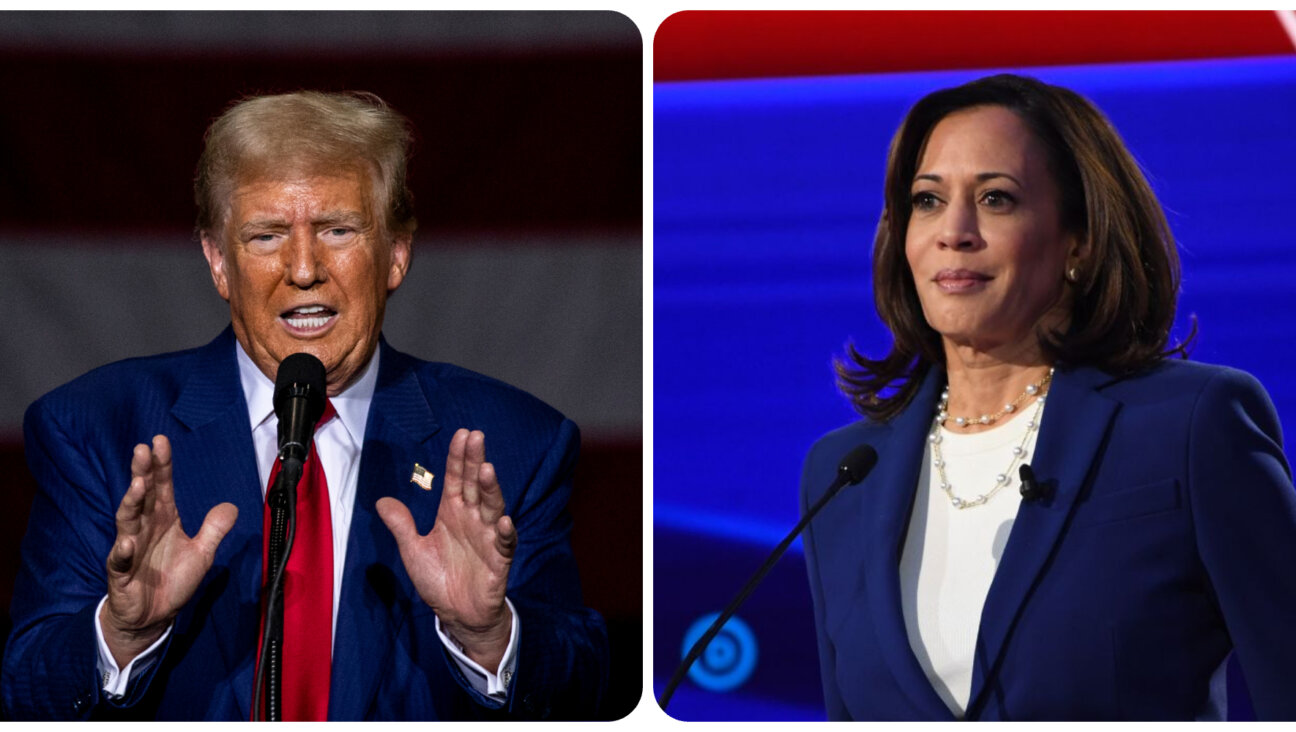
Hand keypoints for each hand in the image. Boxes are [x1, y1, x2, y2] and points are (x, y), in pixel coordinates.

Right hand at [100, 435, 237, 668]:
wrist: (154, 616)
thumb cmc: (173, 580)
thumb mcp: (202, 553)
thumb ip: (214, 529)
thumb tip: (231, 506)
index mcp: (164, 520)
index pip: (162, 487)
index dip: (162, 465)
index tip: (160, 441)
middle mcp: (145, 529)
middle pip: (142, 496)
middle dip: (142, 473)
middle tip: (142, 450)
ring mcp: (130, 550)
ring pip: (127, 522)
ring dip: (131, 503)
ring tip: (138, 485)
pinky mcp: (121, 574)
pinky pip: (119, 561)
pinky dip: (123, 551)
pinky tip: (127, 542)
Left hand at [377, 428, 516, 671]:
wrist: (457, 615)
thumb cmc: (439, 580)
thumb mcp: (413, 551)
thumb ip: (402, 526)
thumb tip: (382, 500)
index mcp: (452, 513)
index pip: (456, 479)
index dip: (458, 458)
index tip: (461, 435)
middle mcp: (472, 519)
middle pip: (475, 485)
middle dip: (476, 461)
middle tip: (477, 437)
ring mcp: (487, 537)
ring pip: (491, 507)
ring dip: (490, 489)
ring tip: (487, 471)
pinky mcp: (499, 559)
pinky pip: (504, 543)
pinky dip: (504, 532)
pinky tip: (502, 521)